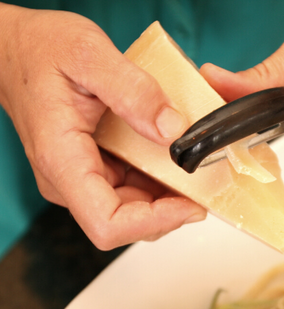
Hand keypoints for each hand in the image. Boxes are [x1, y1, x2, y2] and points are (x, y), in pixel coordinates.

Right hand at [0, 5, 205, 249]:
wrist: (18, 49)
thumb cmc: (41, 50)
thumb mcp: (89, 53)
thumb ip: (133, 90)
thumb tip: (172, 130)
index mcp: (63, 160)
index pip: (108, 224)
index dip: (155, 222)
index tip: (191, 205)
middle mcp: (70, 181)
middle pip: (129, 223)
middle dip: (172, 209)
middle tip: (205, 181)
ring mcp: (83, 180)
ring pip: (136, 211)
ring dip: (170, 196)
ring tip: (195, 167)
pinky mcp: (96, 172)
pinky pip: (135, 190)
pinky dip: (161, 181)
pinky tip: (175, 157)